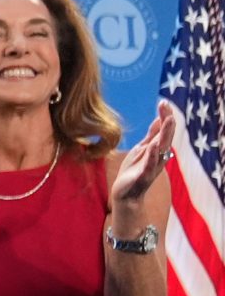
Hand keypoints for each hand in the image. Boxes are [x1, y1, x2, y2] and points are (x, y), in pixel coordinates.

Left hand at [110, 99, 180, 227]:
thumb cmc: (134, 170)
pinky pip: (149, 165)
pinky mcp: (143, 176)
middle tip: (167, 106)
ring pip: (161, 148)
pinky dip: (152, 155)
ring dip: (165, 134)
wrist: (126, 194)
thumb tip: (161, 118)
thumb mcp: (143, 149)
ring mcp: (152, 166)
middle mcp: (159, 156)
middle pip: (165, 136)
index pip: (164, 130)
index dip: (165, 116)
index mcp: (158, 149)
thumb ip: (152, 135)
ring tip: (168, 120)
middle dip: (167, 121)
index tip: (163, 101)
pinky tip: (153, 146)